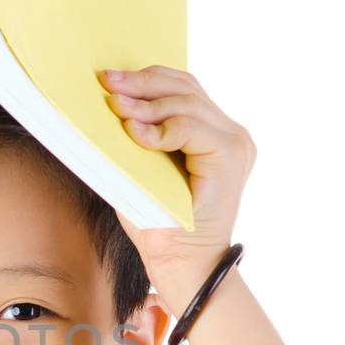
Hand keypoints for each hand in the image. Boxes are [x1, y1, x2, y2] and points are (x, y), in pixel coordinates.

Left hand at [96, 63, 255, 296]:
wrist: (181, 265)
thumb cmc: (158, 223)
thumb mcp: (142, 169)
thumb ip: (140, 135)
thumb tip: (110, 101)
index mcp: (215, 134)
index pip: (184, 89)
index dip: (147, 79)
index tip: (110, 79)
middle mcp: (232, 134)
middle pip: (187, 88)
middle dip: (143, 83)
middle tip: (108, 83)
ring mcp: (236, 143)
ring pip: (188, 103)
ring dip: (147, 104)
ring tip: (116, 107)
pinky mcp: (230, 155)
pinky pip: (192, 127)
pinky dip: (160, 128)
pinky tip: (135, 133)